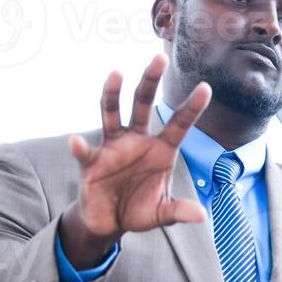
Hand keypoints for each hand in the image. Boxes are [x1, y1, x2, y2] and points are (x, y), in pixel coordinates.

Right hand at [61, 55, 208, 266]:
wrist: (111, 222)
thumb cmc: (140, 210)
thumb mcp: (163, 213)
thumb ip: (179, 211)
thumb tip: (201, 216)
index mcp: (162, 150)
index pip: (179, 124)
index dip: (192, 107)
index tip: (207, 87)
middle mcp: (138, 140)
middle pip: (144, 105)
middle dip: (150, 82)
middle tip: (159, 58)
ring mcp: (113, 146)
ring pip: (113, 113)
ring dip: (113, 94)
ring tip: (116, 74)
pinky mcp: (92, 161)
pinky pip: (85, 151)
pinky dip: (79, 147)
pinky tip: (75, 141)